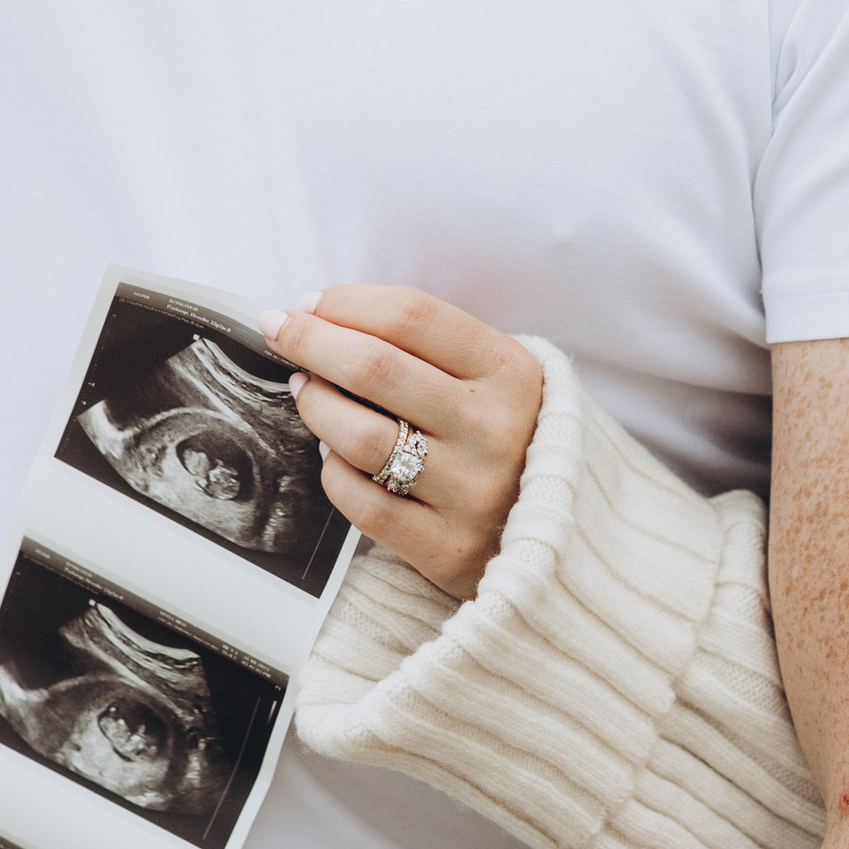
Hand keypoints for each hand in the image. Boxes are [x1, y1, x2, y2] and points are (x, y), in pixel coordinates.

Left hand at [260, 288, 544, 601]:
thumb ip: (431, 347)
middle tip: (279, 331)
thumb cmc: (515, 439)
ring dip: (314, 403)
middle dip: (309, 340)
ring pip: (357, 434)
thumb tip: (323, 316)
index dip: (347, 302)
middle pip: (374, 367)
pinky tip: (333, 454)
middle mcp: (495, 429)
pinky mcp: (446, 547)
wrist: (569, 538)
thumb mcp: (500, 378)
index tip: (308, 303)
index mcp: (512, 373)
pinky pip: (360, 501)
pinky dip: (332, 471)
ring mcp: (470, 491)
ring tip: (306, 389)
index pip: (411, 315)